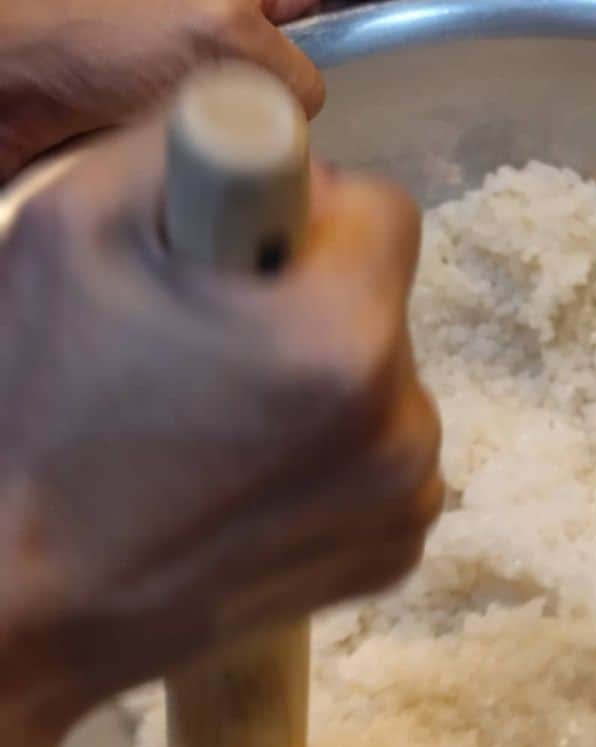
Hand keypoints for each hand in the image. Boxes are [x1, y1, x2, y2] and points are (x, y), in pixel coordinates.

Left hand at [0, 0, 562, 179]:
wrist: (8, 95)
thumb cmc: (85, 36)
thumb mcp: (209, 30)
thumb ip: (291, 68)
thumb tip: (314, 112)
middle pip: (387, 3)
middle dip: (449, 16)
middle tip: (516, 33)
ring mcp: (255, 61)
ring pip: (352, 80)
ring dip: (393, 98)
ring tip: (454, 113)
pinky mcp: (235, 117)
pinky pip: (308, 134)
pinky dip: (333, 154)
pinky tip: (357, 176)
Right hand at [0, 117, 442, 746]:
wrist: (35, 597)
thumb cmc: (40, 412)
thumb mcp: (79, 226)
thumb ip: (211, 148)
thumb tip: (291, 159)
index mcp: (343, 341)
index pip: (388, 212)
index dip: (312, 217)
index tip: (250, 255)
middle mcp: (404, 428)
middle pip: (385, 306)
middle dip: (315, 305)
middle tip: (217, 351)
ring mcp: (408, 500)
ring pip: (388, 384)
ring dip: (327, 382)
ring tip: (226, 423)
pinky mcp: (399, 550)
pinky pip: (385, 458)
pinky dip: (336, 453)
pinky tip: (254, 477)